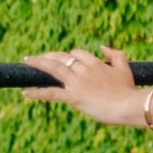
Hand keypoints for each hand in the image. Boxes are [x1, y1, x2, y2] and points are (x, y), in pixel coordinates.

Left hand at [21, 45, 138, 125]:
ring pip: (54, 69)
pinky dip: (38, 93)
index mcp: (94, 62)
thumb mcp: (124, 68)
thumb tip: (102, 47)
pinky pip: (52, 93)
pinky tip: (25, 93)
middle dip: (48, 56)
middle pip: (61, 57)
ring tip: (27, 60)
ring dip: (39, 63)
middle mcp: (83, 69)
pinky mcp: (74, 97)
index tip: (65, 62)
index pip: (75, 54)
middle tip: (37, 58)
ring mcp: (77, 82)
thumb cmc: (127, 89)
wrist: (127, 105)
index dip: (69, 57)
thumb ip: (115, 54)